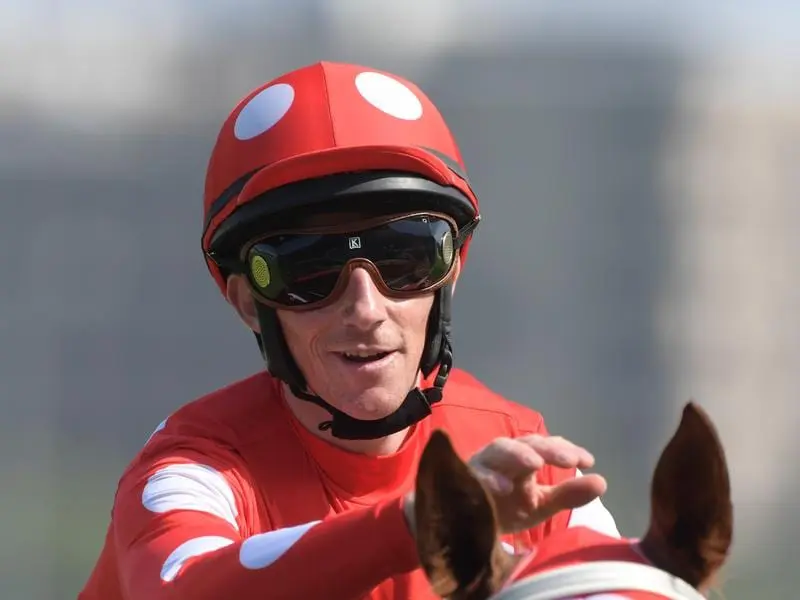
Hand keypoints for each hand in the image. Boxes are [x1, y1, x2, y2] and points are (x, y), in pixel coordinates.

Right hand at [468, 434, 606, 532]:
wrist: (467, 525)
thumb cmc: (506, 507)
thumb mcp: (541, 503)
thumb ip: (568, 494)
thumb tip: (602, 482)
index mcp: (524, 458)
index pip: (547, 446)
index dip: (566, 450)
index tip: (588, 461)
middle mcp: (505, 456)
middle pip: (527, 443)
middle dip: (548, 449)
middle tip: (569, 461)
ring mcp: (483, 465)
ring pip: (499, 449)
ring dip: (517, 454)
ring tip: (536, 464)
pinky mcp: (465, 479)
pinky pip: (475, 475)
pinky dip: (488, 478)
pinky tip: (503, 488)